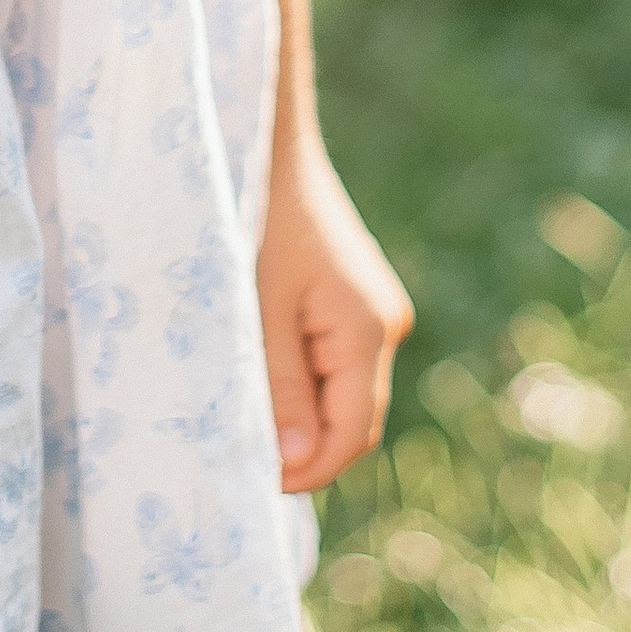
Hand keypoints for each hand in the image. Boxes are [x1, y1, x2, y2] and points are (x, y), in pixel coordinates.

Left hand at [256, 139, 413, 494]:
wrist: (272, 149)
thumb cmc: (259, 220)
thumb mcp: (259, 310)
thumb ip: (280, 386)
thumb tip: (296, 461)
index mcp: (367, 330)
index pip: (351, 433)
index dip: (308, 470)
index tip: (255, 482)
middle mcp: (385, 326)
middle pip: (354, 420)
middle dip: (307, 450)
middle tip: (245, 460)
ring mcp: (376, 312)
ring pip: (346, 395)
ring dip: (304, 418)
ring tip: (248, 419)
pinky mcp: (358, 302)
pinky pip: (339, 365)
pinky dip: (307, 386)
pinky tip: (266, 379)